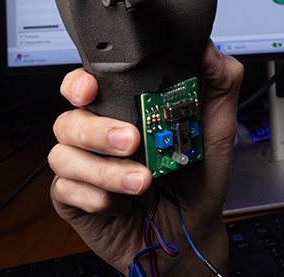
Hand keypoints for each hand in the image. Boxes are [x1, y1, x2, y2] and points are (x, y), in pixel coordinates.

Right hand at [50, 41, 242, 274]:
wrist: (191, 232)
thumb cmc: (198, 179)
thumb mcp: (218, 130)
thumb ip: (219, 85)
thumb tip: (210, 50)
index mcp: (125, 108)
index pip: (87, 83)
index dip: (80, 82)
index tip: (91, 88)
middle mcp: (99, 133)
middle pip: (69, 117)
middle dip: (97, 129)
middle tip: (132, 141)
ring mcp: (83, 165)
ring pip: (64, 155)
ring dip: (105, 169)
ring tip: (142, 180)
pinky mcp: (74, 197)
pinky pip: (66, 189)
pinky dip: (97, 197)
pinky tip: (121, 202)